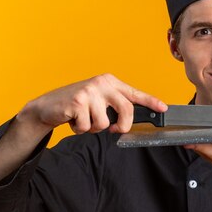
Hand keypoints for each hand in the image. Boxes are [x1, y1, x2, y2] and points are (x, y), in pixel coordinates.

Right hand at [17, 73, 166, 136]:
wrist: (48, 106)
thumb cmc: (77, 106)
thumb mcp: (99, 101)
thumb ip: (115, 106)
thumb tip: (133, 119)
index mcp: (110, 82)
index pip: (135, 93)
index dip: (151, 101)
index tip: (163, 108)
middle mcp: (102, 83)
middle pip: (126, 110)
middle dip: (121, 126)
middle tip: (113, 129)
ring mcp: (90, 91)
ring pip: (104, 123)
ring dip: (93, 127)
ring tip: (83, 119)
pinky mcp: (77, 101)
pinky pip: (87, 127)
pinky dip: (79, 129)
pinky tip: (72, 119)